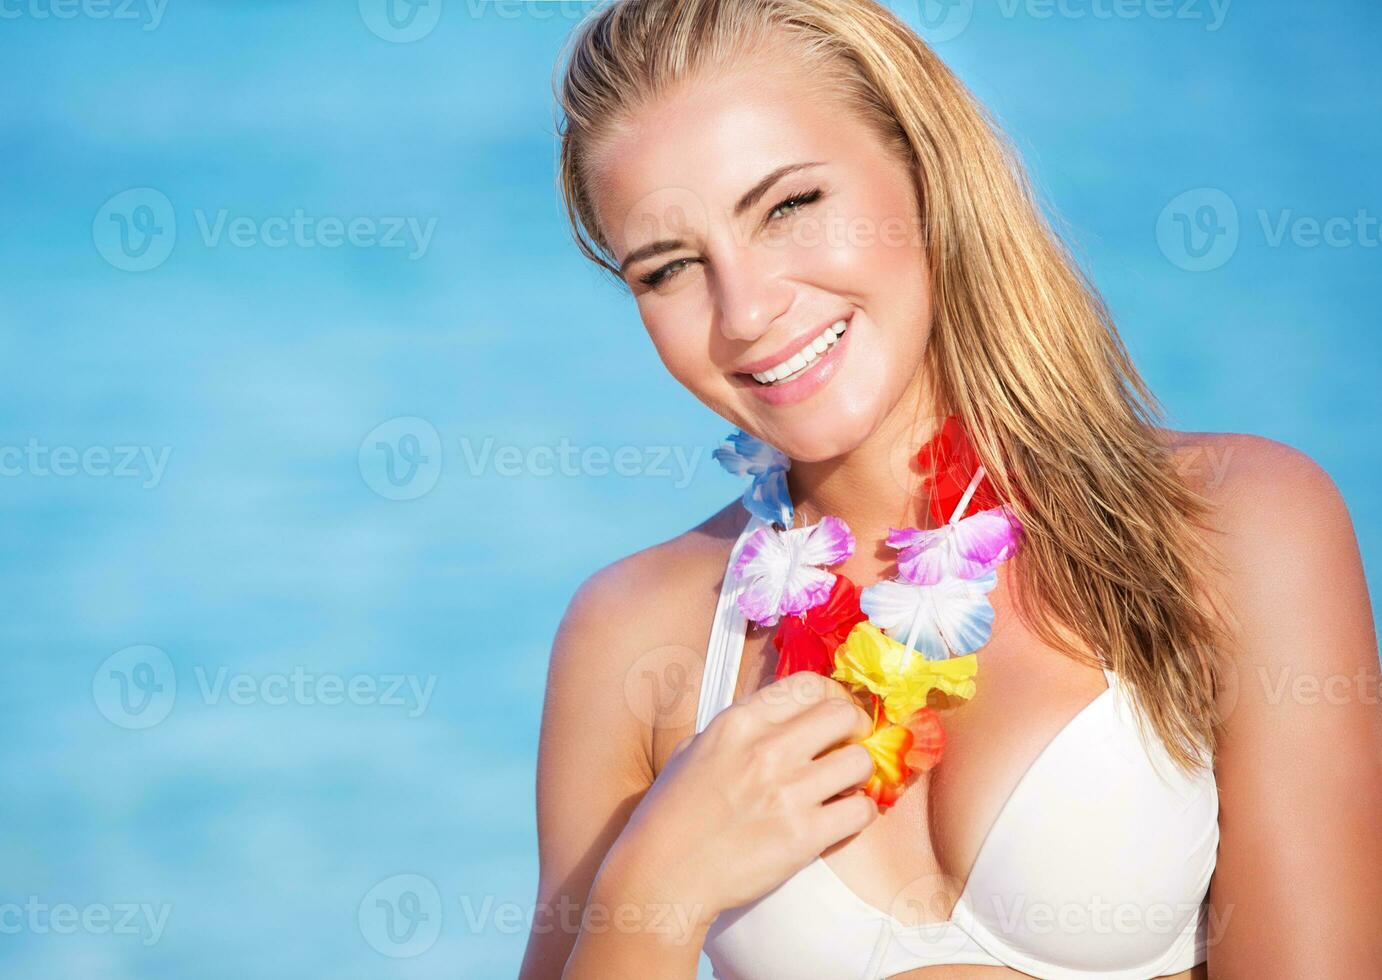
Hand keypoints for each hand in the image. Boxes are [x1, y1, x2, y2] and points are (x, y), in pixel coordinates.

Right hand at [595, 671, 877, 928]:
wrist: (662, 876)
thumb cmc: (671, 813)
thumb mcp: (694, 750)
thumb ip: (739, 729)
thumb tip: (778, 719)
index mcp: (739, 723)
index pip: (809, 684)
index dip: (831, 695)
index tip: (834, 713)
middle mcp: (766, 749)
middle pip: (844, 714)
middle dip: (855, 728)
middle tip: (849, 745)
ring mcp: (787, 793)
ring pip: (860, 760)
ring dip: (860, 772)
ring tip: (845, 785)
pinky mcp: (804, 836)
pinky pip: (861, 810)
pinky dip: (860, 813)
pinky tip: (842, 818)